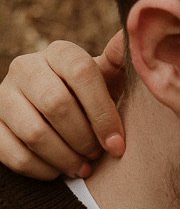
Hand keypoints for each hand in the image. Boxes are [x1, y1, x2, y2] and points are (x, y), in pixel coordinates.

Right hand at [0, 34, 125, 179]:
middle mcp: (26, 67)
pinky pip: (15, 154)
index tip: (117, 144)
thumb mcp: (112, 80)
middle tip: (97, 155)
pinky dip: (42, 170)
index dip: (102, 113)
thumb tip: (138, 37)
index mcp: (60, 53)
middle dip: (83, 138)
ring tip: (83, 167)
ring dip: (65, 158)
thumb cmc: (92, 100)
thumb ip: (124, 63)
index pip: (80, 72)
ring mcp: (4, 95)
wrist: (56, 115)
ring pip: (34, 132)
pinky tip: (59, 171)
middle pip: (55, 103)